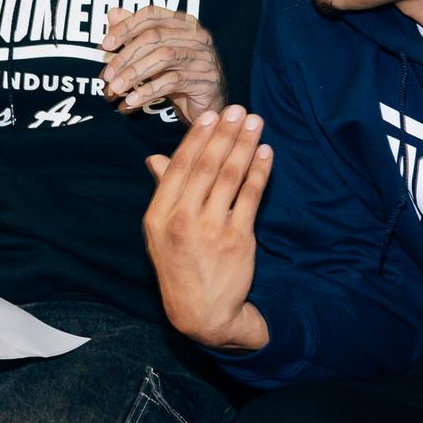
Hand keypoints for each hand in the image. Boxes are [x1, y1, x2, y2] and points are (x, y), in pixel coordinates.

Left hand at [100, 7, 225, 118]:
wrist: (208, 104)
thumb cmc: (179, 74)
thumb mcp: (154, 54)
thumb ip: (135, 33)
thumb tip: (112, 13)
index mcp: (184, 23)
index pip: (151, 15)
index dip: (126, 27)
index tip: (105, 45)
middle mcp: (197, 36)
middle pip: (154, 37)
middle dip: (126, 56)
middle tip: (107, 75)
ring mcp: (204, 57)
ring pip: (163, 58)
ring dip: (134, 74)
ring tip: (115, 89)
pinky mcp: (206, 80)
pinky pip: (172, 82)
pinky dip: (148, 91)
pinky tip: (131, 101)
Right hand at [142, 106, 273, 350]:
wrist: (201, 312)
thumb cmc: (178, 266)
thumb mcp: (159, 233)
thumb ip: (163, 193)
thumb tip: (156, 159)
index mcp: (159, 215)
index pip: (180, 167)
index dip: (196, 138)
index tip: (211, 116)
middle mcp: (183, 219)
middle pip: (206, 166)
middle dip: (224, 134)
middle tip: (238, 109)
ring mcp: (211, 229)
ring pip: (230, 177)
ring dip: (244, 146)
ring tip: (255, 123)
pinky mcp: (238, 239)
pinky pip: (251, 197)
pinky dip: (259, 172)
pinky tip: (266, 154)